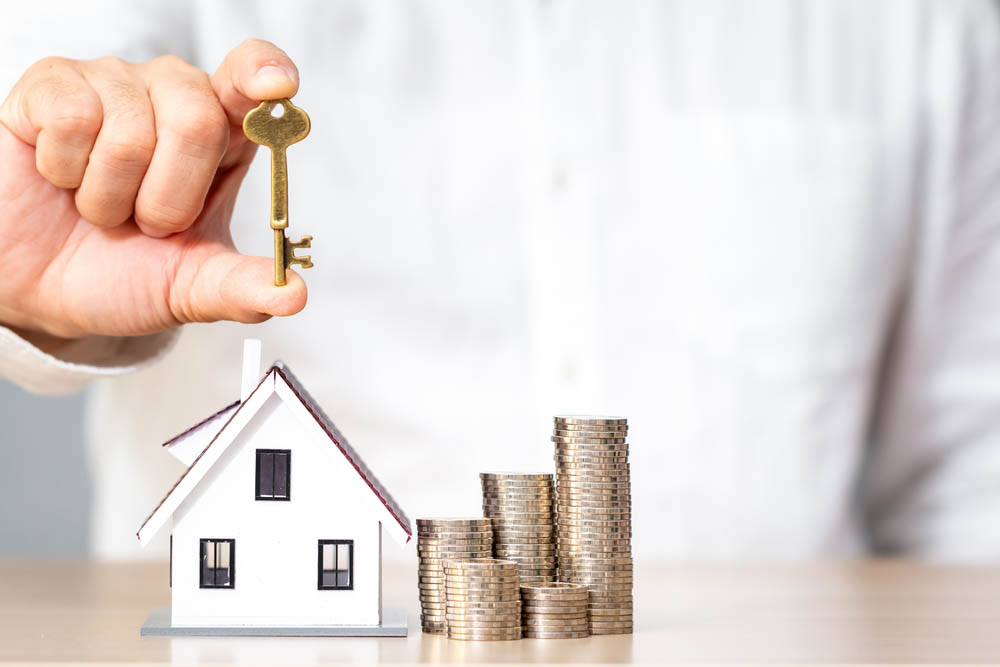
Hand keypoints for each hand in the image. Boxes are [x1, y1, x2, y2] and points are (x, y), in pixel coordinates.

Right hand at [0, 39, 306, 338]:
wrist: (40, 287)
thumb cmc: (122, 273)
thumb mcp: (190, 289)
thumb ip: (242, 289)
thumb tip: (294, 297)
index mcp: (222, 135)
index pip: (251, 80)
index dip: (264, 75)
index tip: (280, 86)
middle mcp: (175, 97)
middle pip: (198, 121)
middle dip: (169, 200)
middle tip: (146, 224)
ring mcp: (115, 84)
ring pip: (131, 132)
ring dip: (111, 196)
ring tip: (100, 206)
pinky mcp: (54, 83)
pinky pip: (72, 118)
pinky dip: (66, 171)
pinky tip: (61, 177)